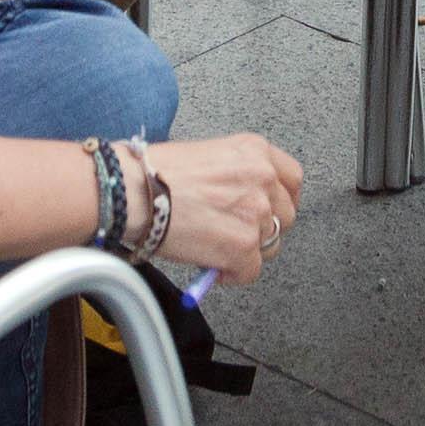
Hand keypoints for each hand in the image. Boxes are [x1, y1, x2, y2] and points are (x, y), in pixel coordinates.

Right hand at [137, 134, 304, 284]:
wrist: (132, 191)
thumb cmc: (154, 172)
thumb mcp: (209, 155)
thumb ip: (236, 176)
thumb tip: (243, 204)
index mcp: (255, 151)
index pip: (293, 179)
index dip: (281, 199)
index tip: (270, 211)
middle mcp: (263, 178)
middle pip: (286, 216)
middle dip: (263, 228)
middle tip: (235, 233)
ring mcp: (256, 213)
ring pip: (270, 246)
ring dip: (247, 251)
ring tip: (217, 246)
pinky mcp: (242, 246)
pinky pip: (250, 271)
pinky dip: (232, 274)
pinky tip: (211, 263)